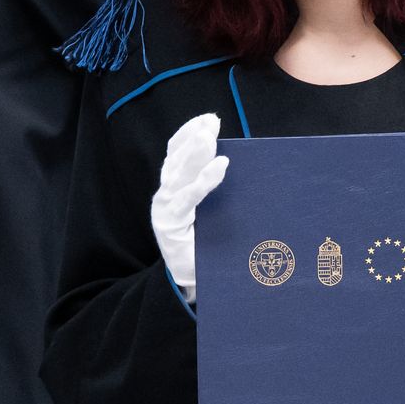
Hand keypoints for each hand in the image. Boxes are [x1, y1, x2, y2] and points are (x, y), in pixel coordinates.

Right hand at [150, 113, 227, 303]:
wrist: (193, 283)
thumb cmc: (207, 246)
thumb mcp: (211, 211)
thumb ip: (215, 190)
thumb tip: (239, 163)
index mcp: (172, 189)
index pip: (175, 153)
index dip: (188, 133)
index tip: (207, 120)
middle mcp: (164, 196)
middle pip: (176, 159)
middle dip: (193, 138)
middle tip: (211, 123)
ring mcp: (165, 210)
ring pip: (179, 175)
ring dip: (196, 153)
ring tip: (211, 137)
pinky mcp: (170, 226)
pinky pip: (188, 199)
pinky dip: (204, 181)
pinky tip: (221, 166)